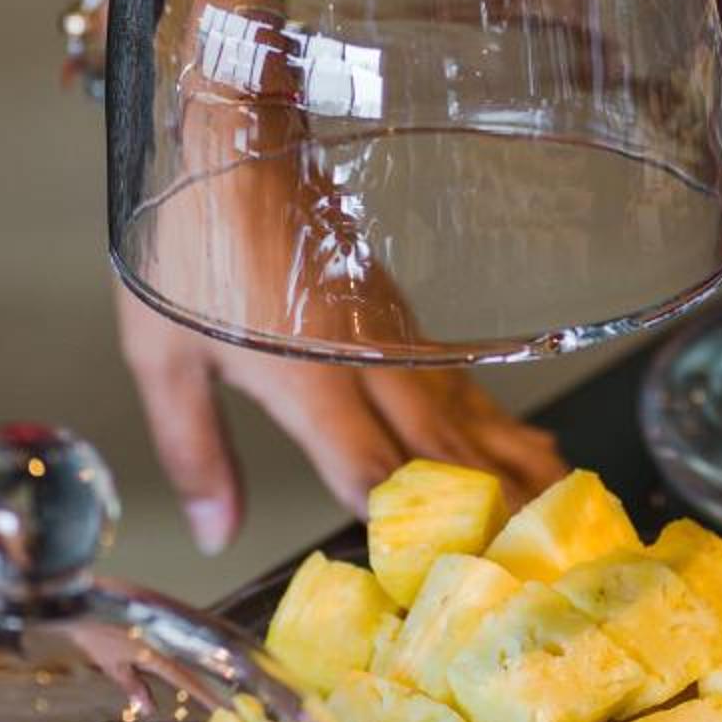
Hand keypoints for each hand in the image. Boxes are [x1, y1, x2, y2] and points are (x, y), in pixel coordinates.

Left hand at [117, 287, 565, 555]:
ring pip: (466, 413)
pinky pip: (462, 382)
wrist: (236, 142)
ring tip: (561, 510)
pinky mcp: (400, 317)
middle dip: (486, 512)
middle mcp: (367, 360)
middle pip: (441, 450)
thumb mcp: (160, 355)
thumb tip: (216, 533)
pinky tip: (526, 444)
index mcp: (308, 377)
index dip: (402, 529)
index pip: (369, 470)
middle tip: (531, 562)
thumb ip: (194, 450)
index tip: (437, 579)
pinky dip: (500, 423)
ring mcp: (393, 335)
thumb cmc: (187, 246)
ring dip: (513, 467)